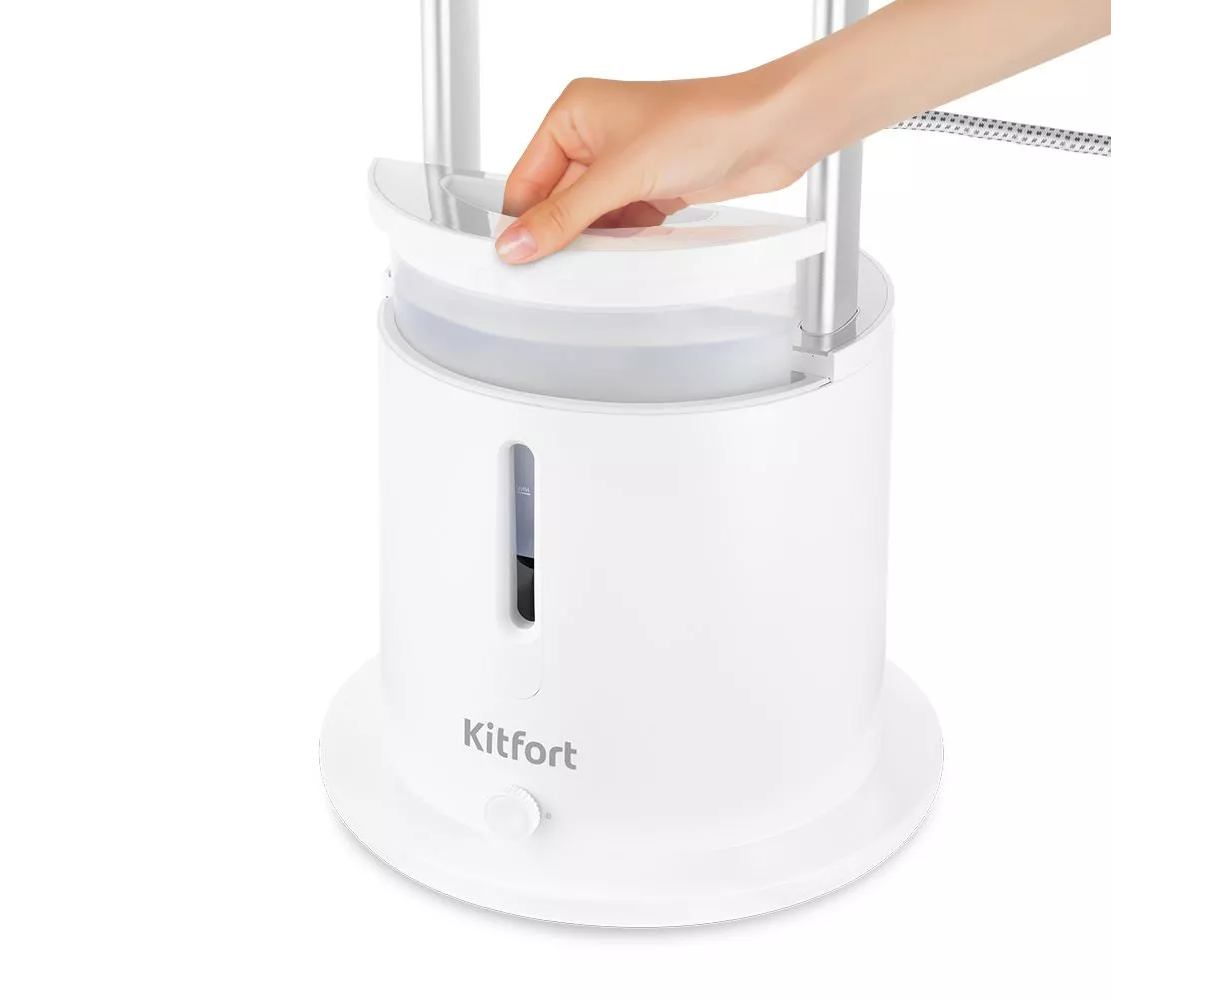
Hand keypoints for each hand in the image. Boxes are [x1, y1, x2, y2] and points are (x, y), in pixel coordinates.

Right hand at [495, 71, 804, 263]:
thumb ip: (565, 216)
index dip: (522, 222)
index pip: (526, 180)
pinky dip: (623, 241)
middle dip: (564, 235)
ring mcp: (624, 163)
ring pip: (590, 218)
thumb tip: (516, 243)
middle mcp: (594, 135)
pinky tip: (633, 248)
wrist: (770, 132)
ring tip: (607, 254)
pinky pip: (621, 224)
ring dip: (596, 241)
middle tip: (561, 269)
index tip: (518, 261)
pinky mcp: (650, 186)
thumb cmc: (704, 123)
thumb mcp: (621, 176)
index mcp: (573, 114)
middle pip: (557, 203)